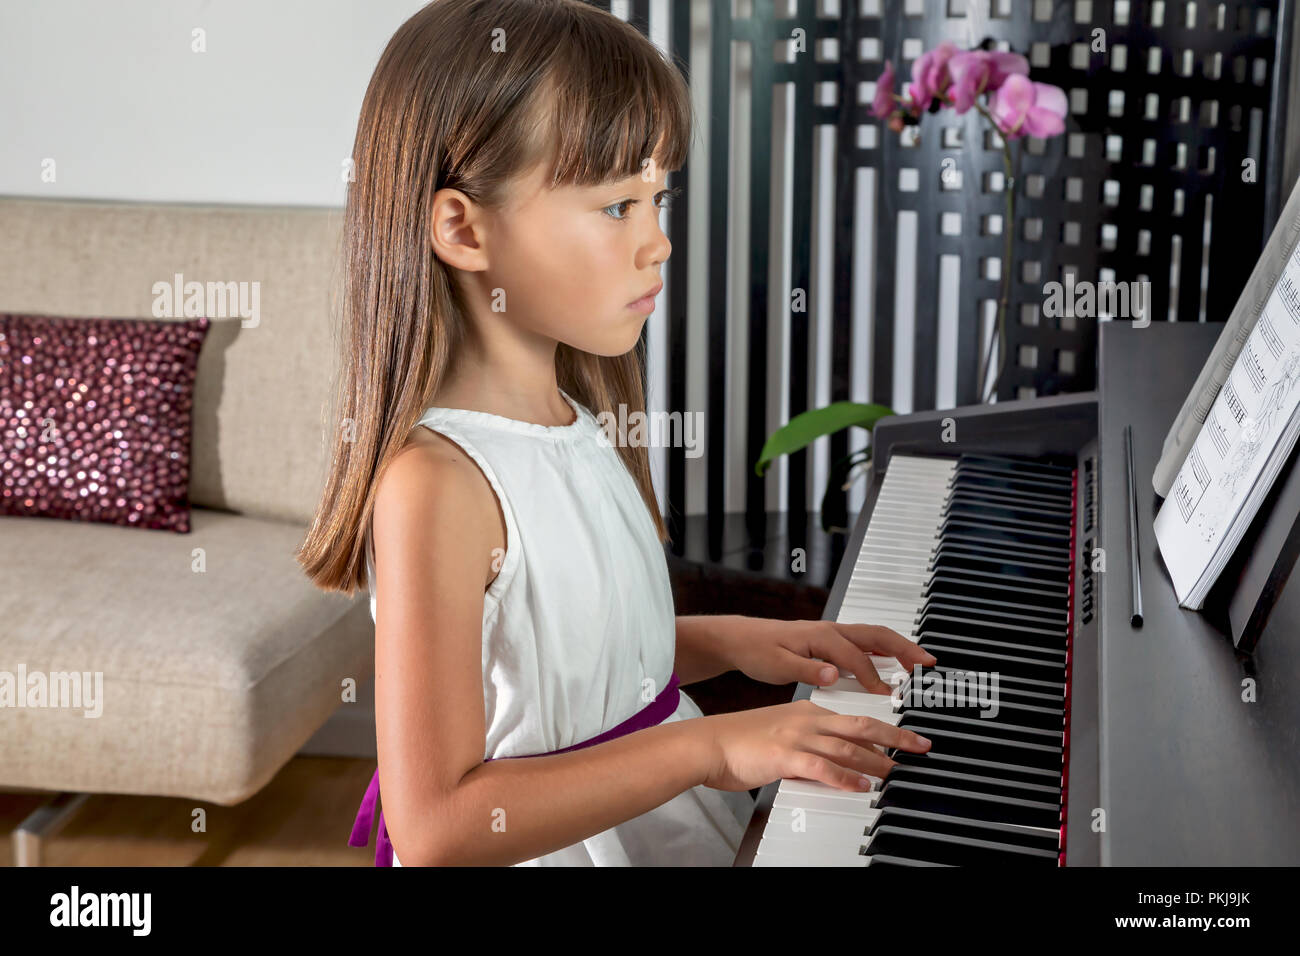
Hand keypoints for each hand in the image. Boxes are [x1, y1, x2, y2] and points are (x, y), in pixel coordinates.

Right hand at [701, 699, 932, 791]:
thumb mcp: (778, 736)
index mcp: (806, 711)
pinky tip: (861, 786)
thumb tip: (825, 765)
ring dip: (876, 760)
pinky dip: (846, 778)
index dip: (882, 728)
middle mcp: (806, 719)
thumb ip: (805, 747)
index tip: (902, 737)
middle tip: (920, 745)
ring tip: (896, 772)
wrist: (708, 743)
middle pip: (861, 725)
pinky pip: (824, 767)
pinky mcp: (786, 756)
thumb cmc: (737, 743)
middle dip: (895, 736)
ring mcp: (797, 736)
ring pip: (848, 747)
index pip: (853, 718)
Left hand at [723, 617, 936, 693]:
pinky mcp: (830, 640)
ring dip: (899, 647)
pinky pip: (864, 642)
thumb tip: (832, 675)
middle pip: (876, 636)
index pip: (855, 658)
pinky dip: (883, 650)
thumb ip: (807, 670)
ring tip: (920, 663)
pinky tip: (892, 662)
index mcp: (820, 637)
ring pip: (873, 637)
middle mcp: (830, 631)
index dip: (873, 678)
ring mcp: (832, 634)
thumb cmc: (758, 651)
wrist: (741, 639)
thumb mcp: (778, 665)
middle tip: (927, 663)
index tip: (888, 695)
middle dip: (904, 648)